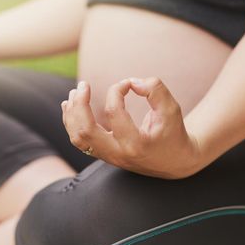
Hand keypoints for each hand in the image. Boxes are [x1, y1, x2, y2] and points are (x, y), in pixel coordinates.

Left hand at [61, 78, 201, 178]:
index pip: (113, 113)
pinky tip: (70, 106)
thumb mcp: (172, 110)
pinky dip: (71, 123)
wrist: (174, 162)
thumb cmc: (173, 133)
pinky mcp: (104, 155)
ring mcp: (109, 157)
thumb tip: (132, 82)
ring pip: (78, 138)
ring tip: (74, 92)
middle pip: (85, 131)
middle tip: (83, 85)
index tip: (127, 83)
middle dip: (79, 105)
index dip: (116, 91)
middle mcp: (118, 154)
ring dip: (72, 114)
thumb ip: (156, 91)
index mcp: (135, 144)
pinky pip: (80, 141)